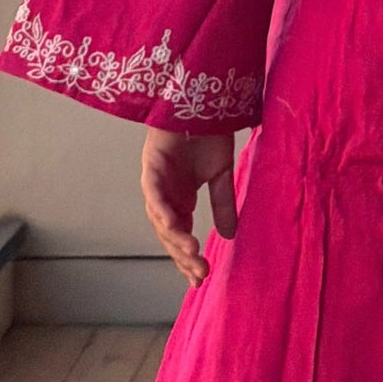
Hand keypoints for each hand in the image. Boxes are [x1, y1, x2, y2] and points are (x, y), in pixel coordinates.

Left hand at [140, 128, 237, 288]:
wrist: (202, 102)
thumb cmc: (208, 134)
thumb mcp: (221, 176)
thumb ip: (223, 205)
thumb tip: (230, 237)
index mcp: (179, 199)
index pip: (180, 236)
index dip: (187, 259)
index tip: (200, 279)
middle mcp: (164, 194)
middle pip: (169, 234)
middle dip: (183, 256)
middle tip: (200, 274)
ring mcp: (156, 180)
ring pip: (160, 217)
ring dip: (175, 237)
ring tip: (193, 253)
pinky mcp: (152, 164)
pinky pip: (154, 192)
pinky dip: (162, 208)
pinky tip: (173, 225)